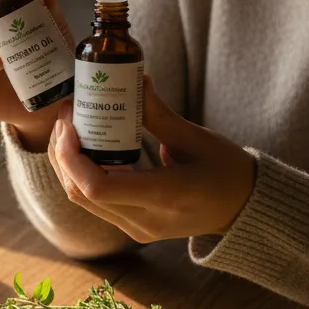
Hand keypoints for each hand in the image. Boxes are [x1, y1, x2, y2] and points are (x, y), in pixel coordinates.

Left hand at [48, 76, 256, 241]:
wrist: (245, 209)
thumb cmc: (227, 170)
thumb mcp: (195, 138)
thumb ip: (158, 114)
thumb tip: (134, 80)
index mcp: (165, 196)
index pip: (97, 187)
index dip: (72, 156)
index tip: (70, 123)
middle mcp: (145, 220)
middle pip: (81, 193)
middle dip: (63, 152)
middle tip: (67, 114)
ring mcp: (137, 228)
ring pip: (81, 199)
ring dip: (67, 163)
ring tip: (70, 126)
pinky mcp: (133, 226)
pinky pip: (93, 202)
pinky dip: (80, 174)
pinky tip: (83, 146)